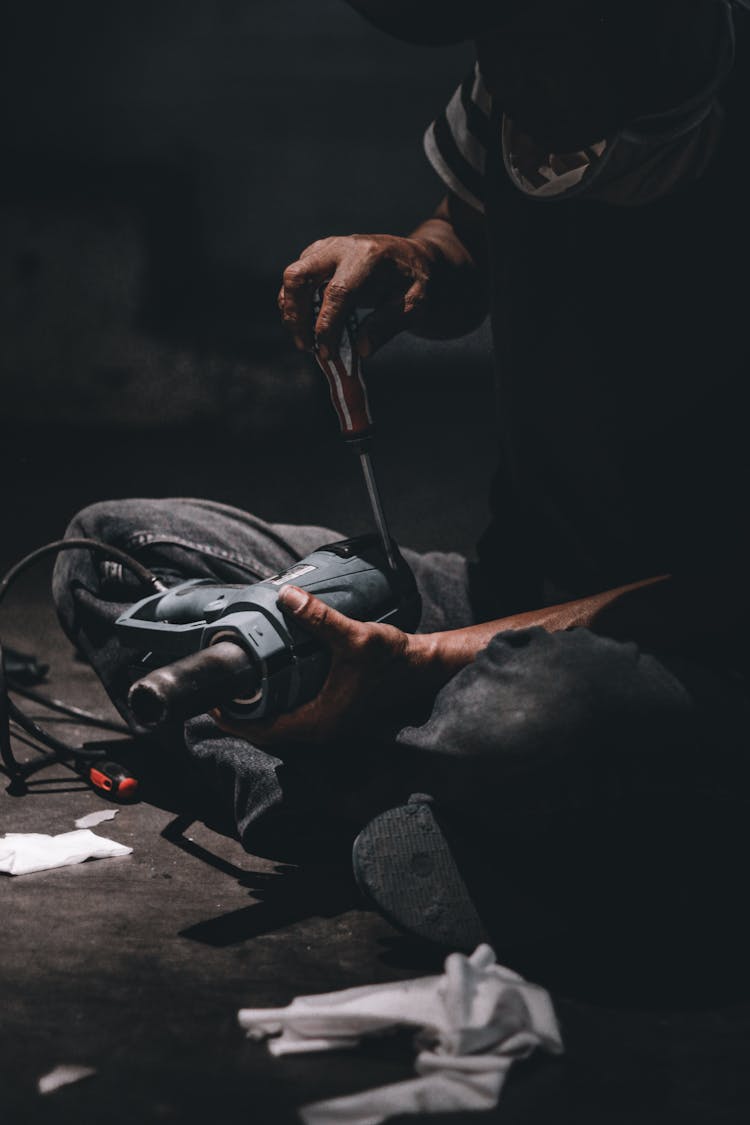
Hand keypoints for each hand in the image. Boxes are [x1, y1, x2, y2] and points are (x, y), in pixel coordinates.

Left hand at [213, 584, 433, 747]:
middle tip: (218, 691)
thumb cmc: (393, 659)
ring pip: (280, 724)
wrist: (423, 667)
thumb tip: (288, 596)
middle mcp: (321, 728)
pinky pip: (294, 714)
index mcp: (319, 721)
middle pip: (266, 730)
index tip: (213, 702)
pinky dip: (276, 704)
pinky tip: (269, 683)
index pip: (263, 730)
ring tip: (237, 686)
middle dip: (240, 714)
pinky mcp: (333, 712)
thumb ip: (319, 617)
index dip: (233, 719)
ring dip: (258, 709)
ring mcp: (328, 722)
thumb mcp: (355, 636)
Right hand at [278, 233, 439, 359]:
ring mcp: (325, 249)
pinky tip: (309, 329)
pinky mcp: (316, 256)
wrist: (410, 257)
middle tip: (306, 347)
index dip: (327, 327)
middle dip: (296, 316)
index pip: (337, 292)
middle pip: (299, 277)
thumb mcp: (415, 305)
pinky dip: (296, 307)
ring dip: (292, 314)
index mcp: (368, 256)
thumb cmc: (414, 282)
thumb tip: (362, 349)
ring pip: (292, 279)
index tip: (327, 354)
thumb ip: (389, 325)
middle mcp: (341, 247)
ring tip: (307, 343)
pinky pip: (296, 282)